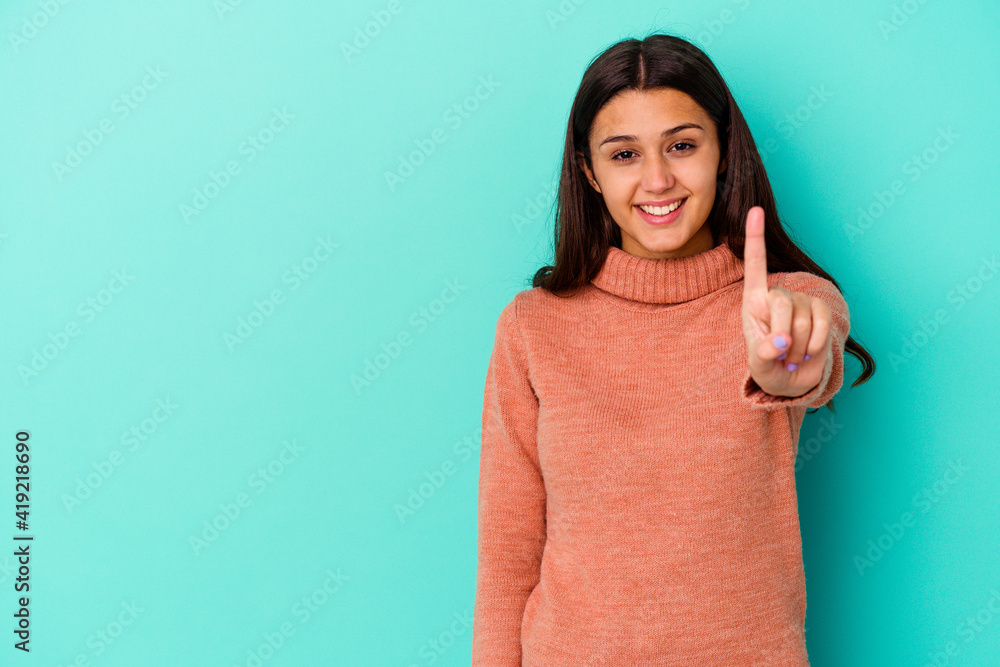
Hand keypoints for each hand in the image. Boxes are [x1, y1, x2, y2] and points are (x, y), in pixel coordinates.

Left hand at [741, 206, 831, 397]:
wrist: (792, 381)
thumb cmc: (767, 367)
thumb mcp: (758, 365)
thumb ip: (763, 354)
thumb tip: (781, 342)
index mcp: (753, 302)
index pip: (755, 265)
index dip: (754, 238)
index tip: (756, 209)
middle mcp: (777, 296)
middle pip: (782, 301)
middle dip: (781, 333)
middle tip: (780, 355)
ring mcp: (801, 302)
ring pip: (803, 316)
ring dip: (797, 345)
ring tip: (791, 356)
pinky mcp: (820, 311)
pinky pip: (822, 320)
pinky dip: (815, 342)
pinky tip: (807, 353)